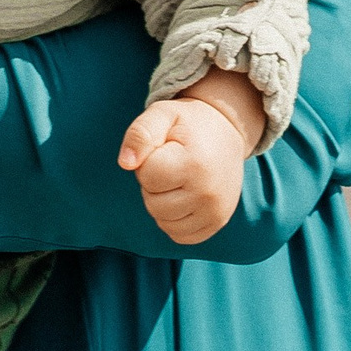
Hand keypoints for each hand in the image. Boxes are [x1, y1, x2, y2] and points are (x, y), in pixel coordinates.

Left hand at [116, 67, 265, 244]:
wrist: (225, 133)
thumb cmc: (187, 124)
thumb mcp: (162, 114)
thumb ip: (140, 134)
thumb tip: (125, 163)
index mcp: (194, 163)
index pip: (147, 177)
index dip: (147, 162)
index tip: (162, 149)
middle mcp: (208, 193)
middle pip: (153, 203)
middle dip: (153, 184)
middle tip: (170, 164)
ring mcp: (215, 212)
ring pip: (164, 222)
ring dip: (161, 202)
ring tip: (177, 179)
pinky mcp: (217, 224)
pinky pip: (179, 235)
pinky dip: (173, 219)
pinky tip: (183, 197)